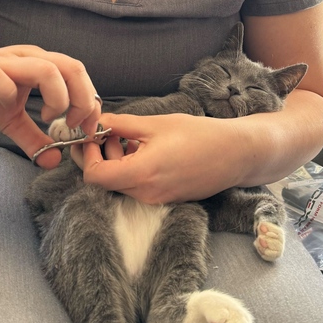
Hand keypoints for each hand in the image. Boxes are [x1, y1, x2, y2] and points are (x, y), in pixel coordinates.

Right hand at [0, 45, 100, 168]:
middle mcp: (24, 58)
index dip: (90, 102)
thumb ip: (33, 138)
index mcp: (36, 65)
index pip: (78, 73)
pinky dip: (10, 94)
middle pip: (71, 67)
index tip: (86, 129)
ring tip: (48, 119)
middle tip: (73, 126)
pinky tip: (8, 108)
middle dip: (82, 100)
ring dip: (56, 97)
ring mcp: (2, 63)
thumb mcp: (9, 120)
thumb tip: (54, 160)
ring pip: (45, 68)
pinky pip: (0, 77)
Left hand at [79, 112, 245, 203]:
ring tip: (128, 138)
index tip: (91, 136)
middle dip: (100, 155)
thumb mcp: (156, 123)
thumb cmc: (200, 136)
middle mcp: (146, 193)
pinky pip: (137, 186)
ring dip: (116, 161)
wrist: (236, 155)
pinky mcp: (165, 199)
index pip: (94, 176)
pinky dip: (132, 168)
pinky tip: (143, 149)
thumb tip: (98, 122)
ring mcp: (156, 199)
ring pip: (121, 183)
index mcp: (141, 174)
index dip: (86, 155)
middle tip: (108, 132)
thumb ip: (122, 125)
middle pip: (105, 181)